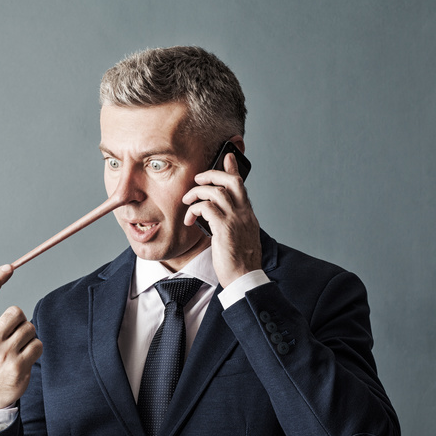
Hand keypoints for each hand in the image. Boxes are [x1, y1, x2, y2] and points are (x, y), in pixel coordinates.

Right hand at [0, 265, 42, 408]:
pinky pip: (38, 344)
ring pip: (29, 327)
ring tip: (15, 348)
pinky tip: (23, 358)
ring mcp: (4, 354)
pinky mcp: (20, 366)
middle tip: (10, 333)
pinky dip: (34, 349)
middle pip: (15, 312)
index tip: (8, 268)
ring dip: (26, 335)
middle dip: (17, 320)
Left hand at [182, 148, 261, 286]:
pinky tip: (190, 220)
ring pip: (216, 191)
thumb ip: (233, 223)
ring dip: (197, 193)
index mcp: (248, 215)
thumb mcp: (239, 237)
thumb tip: (219, 217)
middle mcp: (244, 214)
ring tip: (187, 201)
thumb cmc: (239, 262)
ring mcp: (236, 220)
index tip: (227, 157)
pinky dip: (195, 209)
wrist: (244, 278)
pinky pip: (206, 207)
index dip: (233, 169)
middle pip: (231, 181)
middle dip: (212, 174)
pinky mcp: (224, 228)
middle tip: (198, 178)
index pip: (241, 186)